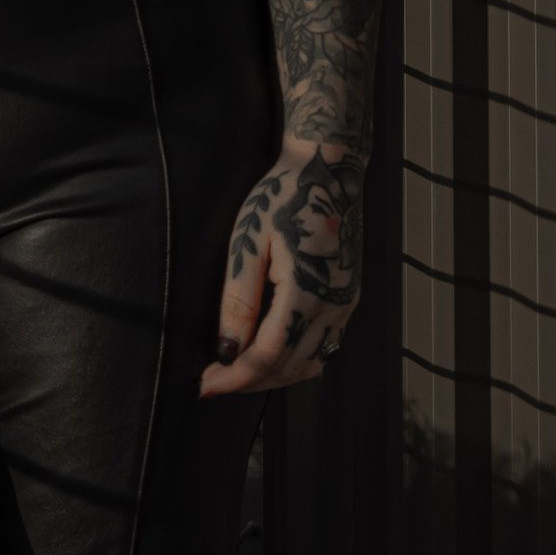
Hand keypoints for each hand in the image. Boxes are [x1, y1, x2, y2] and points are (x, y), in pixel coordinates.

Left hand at [200, 140, 360, 395]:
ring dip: (274, 376)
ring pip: (310, 364)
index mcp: (306, 290)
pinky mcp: (350, 297)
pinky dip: (296, 360)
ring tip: (237, 372)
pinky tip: (271, 354)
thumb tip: (225, 350)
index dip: (234, 378)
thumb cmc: (282, 197)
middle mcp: (333, 303)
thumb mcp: (249, 242)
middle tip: (212, 381)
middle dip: (248, 382)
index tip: (205, 385)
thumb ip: (238, 300)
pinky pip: (325, 347)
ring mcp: (347, 302)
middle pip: (289, 367)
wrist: (329, 169)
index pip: (267, 356)